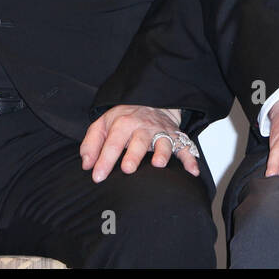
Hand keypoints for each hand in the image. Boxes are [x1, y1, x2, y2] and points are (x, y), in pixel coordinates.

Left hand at [80, 105, 196, 181]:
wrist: (153, 101)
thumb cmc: (125, 118)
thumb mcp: (103, 124)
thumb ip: (91, 143)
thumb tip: (87, 165)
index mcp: (123, 123)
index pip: (112, 142)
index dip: (104, 160)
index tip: (97, 177)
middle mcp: (143, 127)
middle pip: (139, 141)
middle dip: (134, 154)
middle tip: (128, 169)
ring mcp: (161, 132)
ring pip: (163, 142)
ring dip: (162, 153)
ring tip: (158, 164)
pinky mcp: (176, 138)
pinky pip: (185, 147)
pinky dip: (190, 159)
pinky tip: (192, 171)